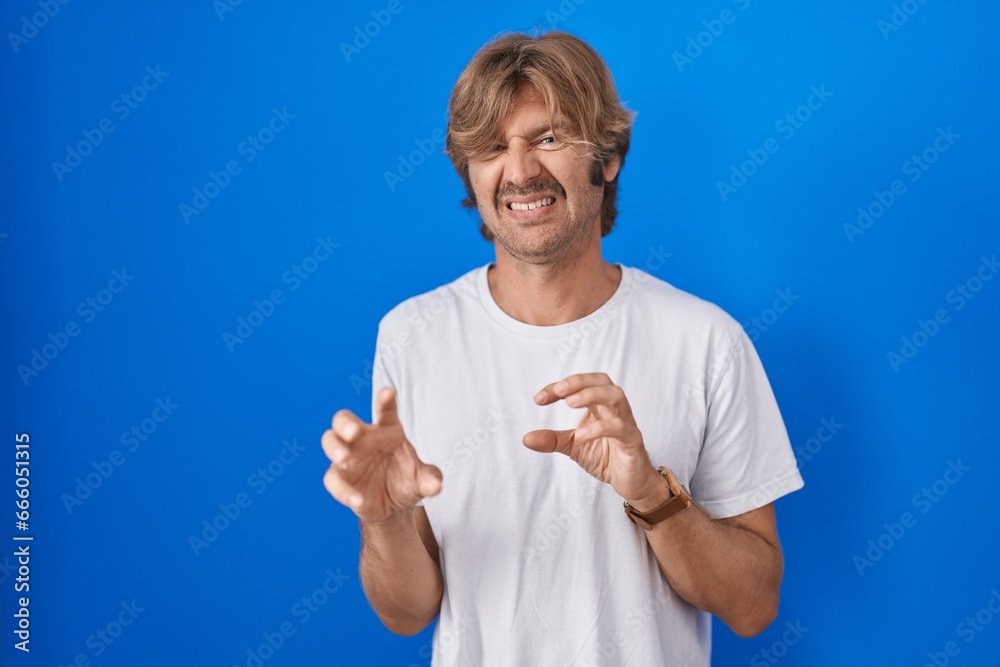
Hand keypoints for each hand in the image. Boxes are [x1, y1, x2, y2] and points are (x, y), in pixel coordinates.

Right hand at [322, 387, 441, 522]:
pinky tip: (358, 499)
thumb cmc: (406, 481)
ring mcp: (348, 457)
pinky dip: (344, 490)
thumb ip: (430, 479)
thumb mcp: (423, 481)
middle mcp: (364, 439)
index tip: (388, 391)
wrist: (393, 507)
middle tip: (354, 431)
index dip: (385, 400)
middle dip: (346, 423)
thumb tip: (435, 486)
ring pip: (330, 441)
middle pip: (345, 419)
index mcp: (388, 430)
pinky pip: (334, 479)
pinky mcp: (340, 478)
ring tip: (344, 457)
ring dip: (335, 447)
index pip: (386, 411)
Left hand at [523, 372, 668, 509]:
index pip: (582, 385)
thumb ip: (552, 440)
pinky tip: (581, 436)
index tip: (538, 399)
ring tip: (570, 403)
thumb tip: (525, 438)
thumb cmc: (606, 457)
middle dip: (579, 382)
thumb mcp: (573, 447)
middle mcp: (614, 409)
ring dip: (592, 395)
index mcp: (600, 406)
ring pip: (616, 396)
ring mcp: (626, 423)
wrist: (631, 482)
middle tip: (558, 391)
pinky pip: (620, 427)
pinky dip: (600, 428)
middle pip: (603, 381)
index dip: (559, 387)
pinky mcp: (633, 441)